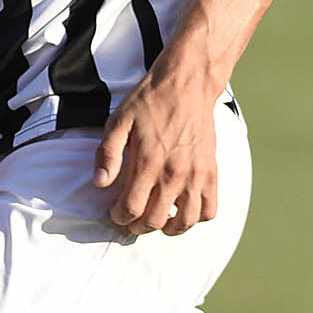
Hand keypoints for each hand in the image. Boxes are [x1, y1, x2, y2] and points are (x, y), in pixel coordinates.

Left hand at [95, 70, 221, 233]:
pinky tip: (183, 210)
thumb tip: (100, 183)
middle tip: (131, 219)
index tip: (115, 212)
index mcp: (149, 162)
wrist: (187, 83)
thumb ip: (108, 154)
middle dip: (138, 226)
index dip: (119, 217)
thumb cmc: (151, 100)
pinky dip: (197, 217)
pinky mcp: (212, 171)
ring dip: (168, 228)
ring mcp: (197, 174)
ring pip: (185, 222)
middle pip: (155, 220)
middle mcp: (175, 173)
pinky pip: (210, 209)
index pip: (131, 209)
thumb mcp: (119, 121)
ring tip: (158, 221)